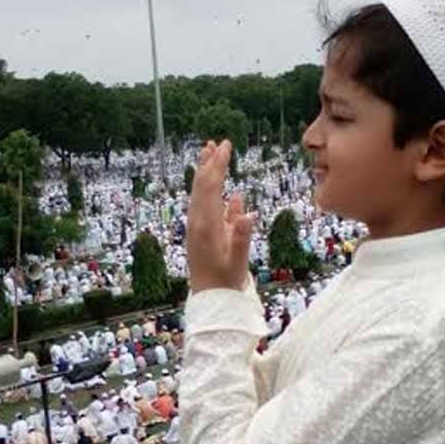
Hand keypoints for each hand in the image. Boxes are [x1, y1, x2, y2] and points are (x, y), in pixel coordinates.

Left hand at [186, 140, 254, 293]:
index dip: (218, 164)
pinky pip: (205, 207)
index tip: (226, 146)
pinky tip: (226, 192)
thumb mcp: (237, 262)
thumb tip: (247, 213)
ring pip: (199, 194)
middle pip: (201, 185)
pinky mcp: (201, 234)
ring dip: (205, 173)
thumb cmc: (225, 282)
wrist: (210, 301)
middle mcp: (198, 222)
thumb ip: (241, 238)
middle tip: (215, 142)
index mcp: (206, 225)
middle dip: (209, 163)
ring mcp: (197, 227)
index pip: (211, 187)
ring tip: (209, 154)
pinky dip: (211, 193)